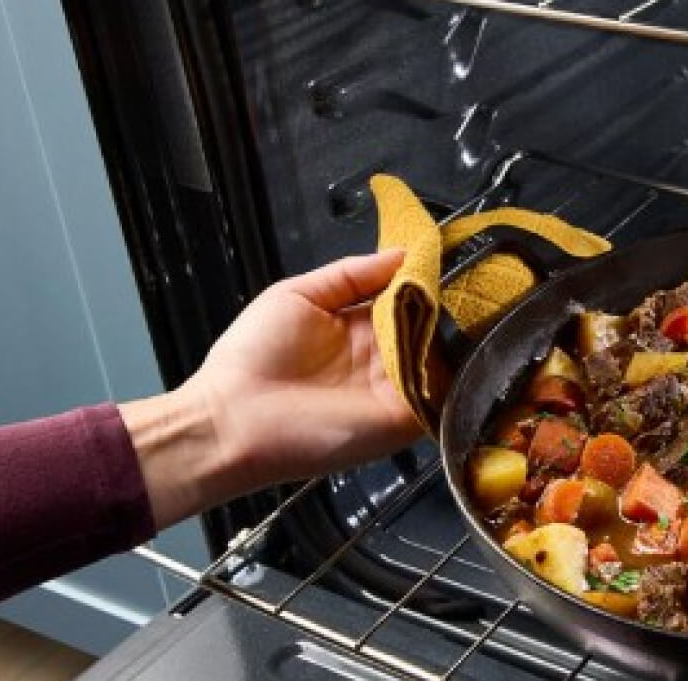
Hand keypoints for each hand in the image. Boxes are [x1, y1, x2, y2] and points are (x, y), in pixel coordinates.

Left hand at [121, 251, 420, 526]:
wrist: (234, 420)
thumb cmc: (253, 358)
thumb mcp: (298, 295)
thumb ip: (350, 274)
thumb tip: (403, 253)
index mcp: (361, 328)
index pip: (407, 298)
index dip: (422, 278)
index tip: (437, 255)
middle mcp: (384, 357)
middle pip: (430, 324)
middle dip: (441, 301)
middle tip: (453, 279)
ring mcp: (397, 388)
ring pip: (441, 353)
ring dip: (443, 330)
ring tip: (441, 306)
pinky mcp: (403, 417)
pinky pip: (439, 388)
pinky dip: (442, 365)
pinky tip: (433, 340)